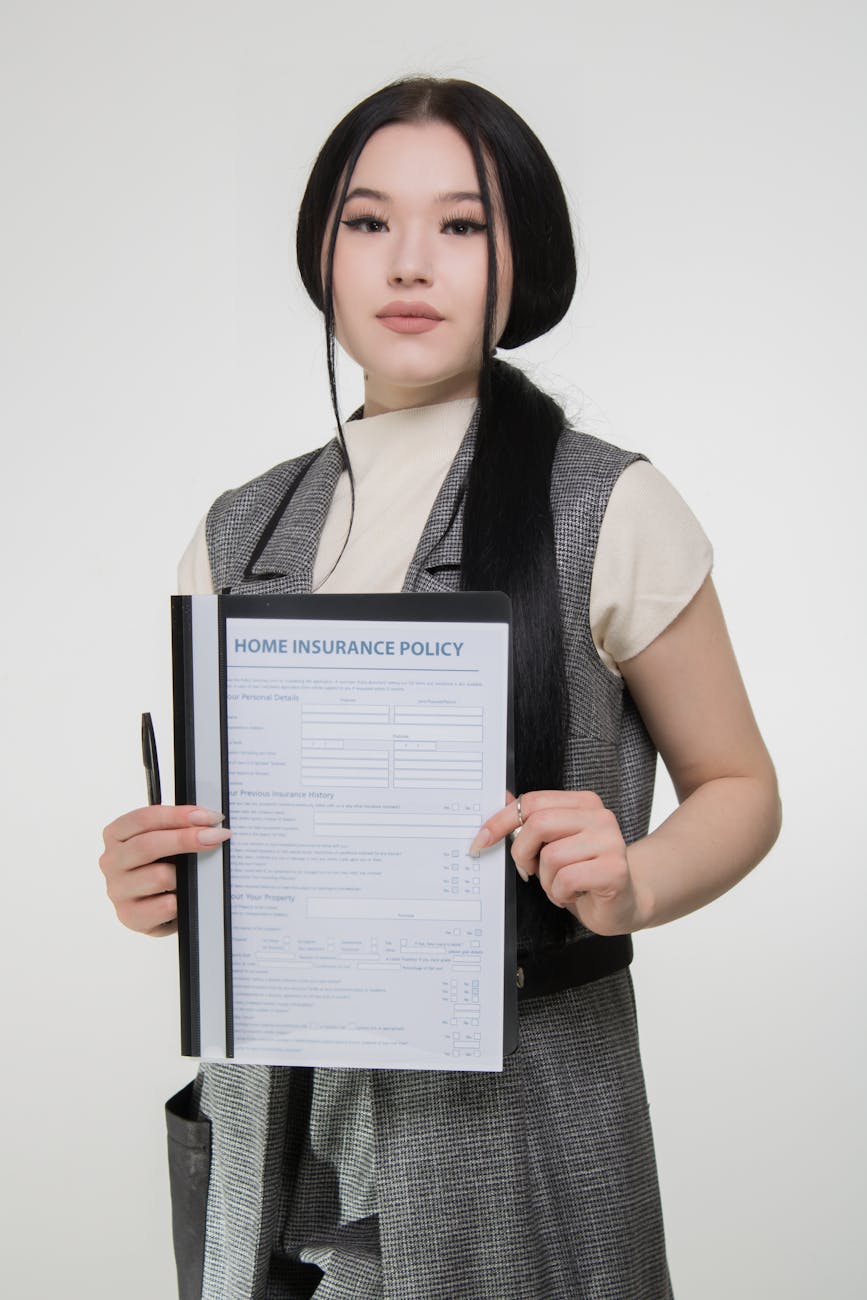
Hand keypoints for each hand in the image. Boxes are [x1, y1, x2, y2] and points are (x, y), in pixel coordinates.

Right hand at [99, 805, 229, 936]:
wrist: (156, 907)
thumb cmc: (162, 865)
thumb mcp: (166, 841)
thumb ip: (178, 828)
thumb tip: (209, 823)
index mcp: (116, 835)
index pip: (144, 819)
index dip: (179, 815)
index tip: (209, 817)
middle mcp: (112, 861)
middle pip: (148, 845)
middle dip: (186, 839)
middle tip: (217, 837)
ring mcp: (117, 890)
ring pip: (159, 876)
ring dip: (185, 875)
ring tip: (197, 875)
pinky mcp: (130, 916)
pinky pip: (166, 906)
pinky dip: (182, 899)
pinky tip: (187, 896)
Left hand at [468, 790, 646, 935]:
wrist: (624, 903)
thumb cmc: (585, 874)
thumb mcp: (554, 844)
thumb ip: (531, 820)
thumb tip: (502, 797)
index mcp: (584, 803)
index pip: (532, 801)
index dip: (501, 821)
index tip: (481, 841)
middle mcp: (600, 817)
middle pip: (538, 824)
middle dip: (523, 853)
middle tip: (530, 871)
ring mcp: (610, 841)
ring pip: (551, 856)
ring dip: (546, 881)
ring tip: (561, 885)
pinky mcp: (614, 869)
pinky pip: (566, 879)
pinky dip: (560, 894)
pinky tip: (573, 894)